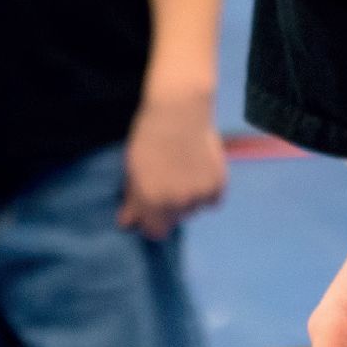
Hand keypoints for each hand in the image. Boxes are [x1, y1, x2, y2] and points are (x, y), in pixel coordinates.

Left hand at [119, 88, 226, 239]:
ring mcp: (200, 195)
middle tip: (168, 184)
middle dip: (170, 208)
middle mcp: (178, 204)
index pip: (156, 232)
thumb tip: (127, 224)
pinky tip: (199, 173)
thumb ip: (133, 199)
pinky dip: (206, 192)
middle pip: (175, 220)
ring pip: (194, 209)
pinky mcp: (219, 185)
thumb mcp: (133, 169)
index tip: (151, 210)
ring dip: (188, 199)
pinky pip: (212, 201)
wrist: (180, 113)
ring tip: (184, 175)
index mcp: (152, 201)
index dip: (152, 222)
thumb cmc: (149, 138)